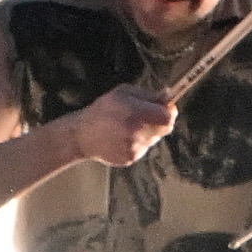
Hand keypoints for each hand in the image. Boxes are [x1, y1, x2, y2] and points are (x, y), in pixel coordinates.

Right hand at [61, 77, 182, 171]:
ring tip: (129, 126)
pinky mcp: (131, 158)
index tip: (166, 107)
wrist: (82, 136)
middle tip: (147, 115)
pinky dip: (138, 142)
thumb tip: (168, 96)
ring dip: (148, 131)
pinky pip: (144, 148)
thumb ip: (147, 95)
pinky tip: (123, 137)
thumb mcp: (123, 93)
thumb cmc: (103, 110)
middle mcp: (136, 132)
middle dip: (159, 121)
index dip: (169, 112)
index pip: (167, 117)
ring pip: (154, 138)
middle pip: (164, 129)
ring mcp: (134, 147)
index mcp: (135, 113)